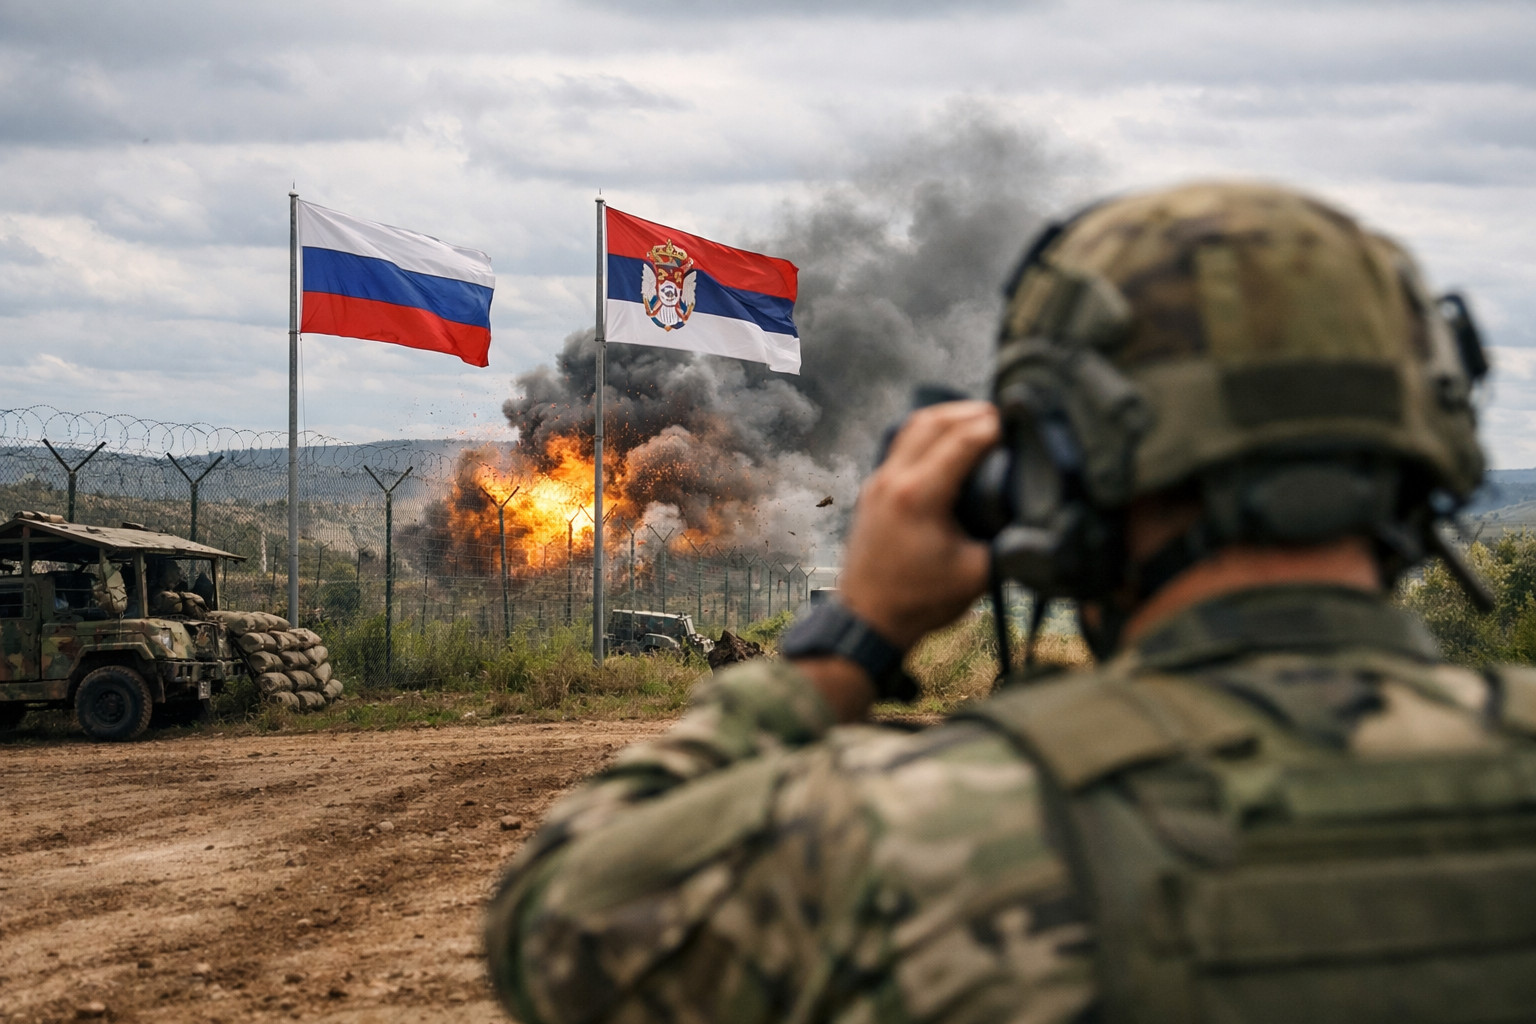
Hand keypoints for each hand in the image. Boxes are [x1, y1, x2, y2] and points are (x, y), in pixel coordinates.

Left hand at [840, 401, 999, 650]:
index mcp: (918, 496)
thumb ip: (1009, 541)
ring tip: (978, 420)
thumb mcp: (977, 573)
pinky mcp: (872, 491)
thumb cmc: (919, 601)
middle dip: (971, 412)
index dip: (994, 427)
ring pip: (912, 427)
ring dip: (946, 417)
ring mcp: (877, 482)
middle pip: (934, 421)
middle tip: (1002, 417)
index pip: (962, 441)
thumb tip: (1035, 517)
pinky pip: (900, 445)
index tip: (1019, 425)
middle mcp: (893, 480)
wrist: (868, 620)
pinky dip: (927, 433)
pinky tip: (948, 442)